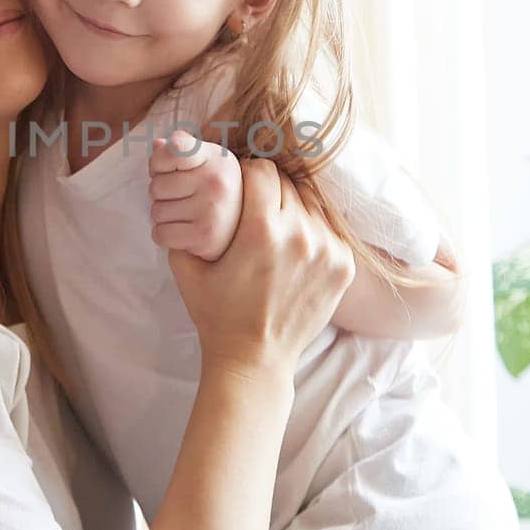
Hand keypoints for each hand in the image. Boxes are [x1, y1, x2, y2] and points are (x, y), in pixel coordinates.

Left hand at [148, 129, 242, 261]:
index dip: (159, 161)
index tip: (168, 169)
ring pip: (157, 212)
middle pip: (156, 186)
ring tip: (183, 214)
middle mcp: (215, 181)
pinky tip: (181, 229)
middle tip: (179, 197)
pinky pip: (161, 234)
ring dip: (163, 216)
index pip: (175, 148)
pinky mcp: (205, 235)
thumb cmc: (215, 188)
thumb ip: (179, 148)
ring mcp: (211, 209)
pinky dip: (164, 235)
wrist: (243, 226)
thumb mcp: (205, 160)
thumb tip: (156, 145)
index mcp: (213, 158)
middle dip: (161, 195)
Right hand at [167, 158, 356, 373]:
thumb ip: (185, 226)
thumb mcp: (187, 270)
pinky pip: (329, 227)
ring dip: (294, 205)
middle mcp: (299, 234)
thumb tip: (191, 191)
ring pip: (312, 201)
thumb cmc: (217, 314)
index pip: (262, 170)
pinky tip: (296, 244)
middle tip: (256, 204)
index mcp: (260, 230)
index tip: (241, 185)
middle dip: (269, 188)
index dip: (247, 173)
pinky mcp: (344, 264)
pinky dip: (313, 228)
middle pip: (288, 182)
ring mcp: (327, 249)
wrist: (255, 359)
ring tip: (278, 224)